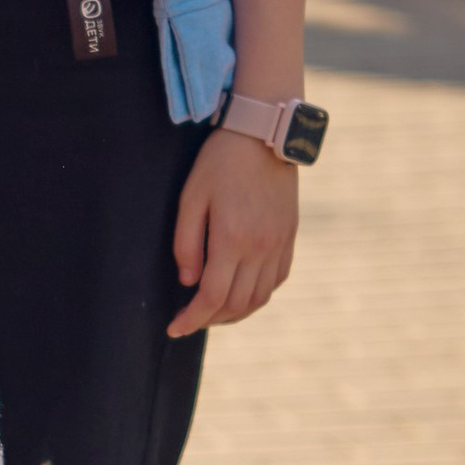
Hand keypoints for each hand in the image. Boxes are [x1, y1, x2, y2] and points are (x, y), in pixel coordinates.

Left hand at [168, 126, 299, 338]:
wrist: (263, 136)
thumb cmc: (220, 163)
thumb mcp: (190, 198)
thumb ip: (186, 244)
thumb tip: (188, 282)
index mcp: (233, 239)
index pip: (212, 297)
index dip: (192, 319)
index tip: (175, 328)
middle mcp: (261, 248)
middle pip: (237, 304)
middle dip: (210, 320)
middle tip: (190, 320)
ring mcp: (279, 244)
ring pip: (260, 298)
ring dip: (236, 313)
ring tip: (213, 312)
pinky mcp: (290, 237)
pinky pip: (277, 280)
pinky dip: (258, 295)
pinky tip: (241, 292)